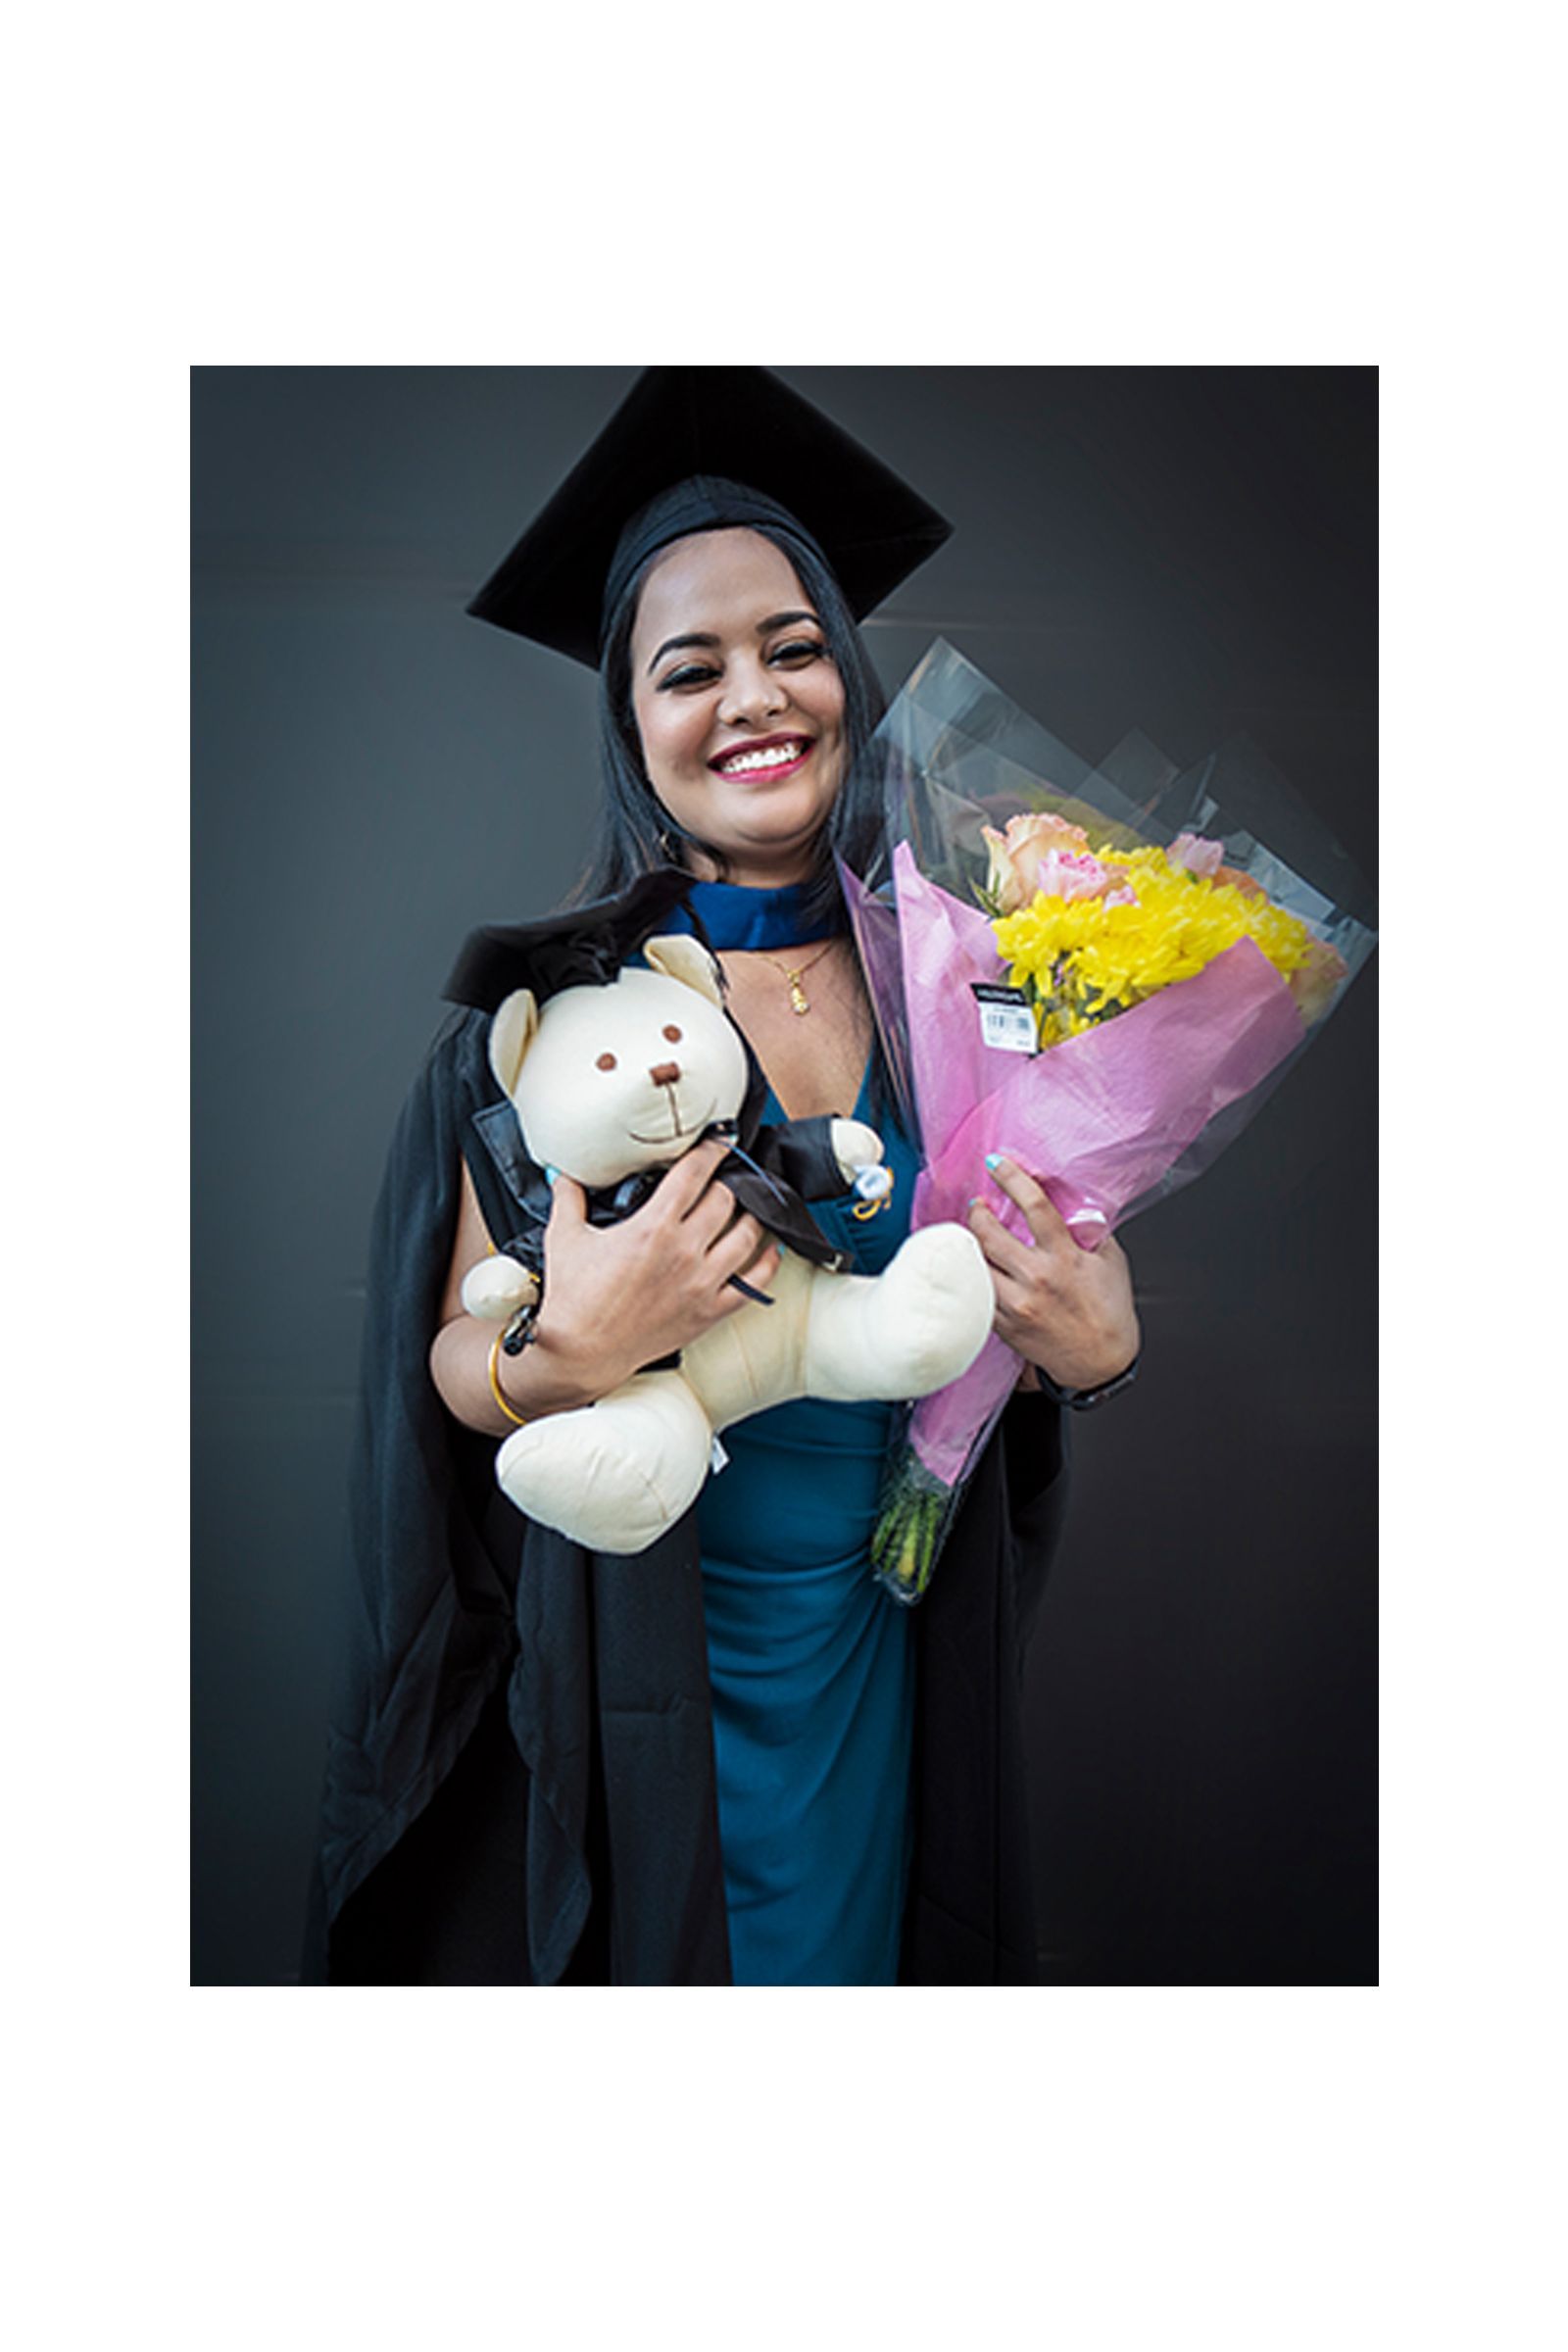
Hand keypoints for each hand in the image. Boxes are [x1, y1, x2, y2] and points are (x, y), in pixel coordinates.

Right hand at [539, 1137, 781, 1398]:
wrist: (581, 1352)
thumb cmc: (573, 1299)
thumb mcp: (564, 1238)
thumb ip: (569, 1198)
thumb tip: (565, 1174)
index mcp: (652, 1227)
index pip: (694, 1174)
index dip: (712, 1150)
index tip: (721, 1141)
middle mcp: (684, 1252)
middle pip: (726, 1200)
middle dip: (729, 1181)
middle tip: (728, 1175)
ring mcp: (701, 1283)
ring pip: (749, 1236)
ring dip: (753, 1215)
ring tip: (752, 1204)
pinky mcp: (709, 1311)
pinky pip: (754, 1283)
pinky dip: (768, 1263)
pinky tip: (770, 1248)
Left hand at [967, 1154, 1139, 1391]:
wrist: (1100, 1363)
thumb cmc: (1109, 1312)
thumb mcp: (1111, 1262)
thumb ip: (1091, 1231)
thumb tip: (1072, 1204)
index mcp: (1065, 1258)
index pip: (1035, 1206)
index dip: (1013, 1178)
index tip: (998, 1163)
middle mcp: (1037, 1279)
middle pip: (990, 1234)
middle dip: (978, 1212)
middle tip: (979, 1205)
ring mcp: (1016, 1304)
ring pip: (976, 1264)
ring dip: (970, 1244)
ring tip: (974, 1234)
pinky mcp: (1003, 1325)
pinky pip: (977, 1293)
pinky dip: (974, 1275)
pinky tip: (976, 1266)